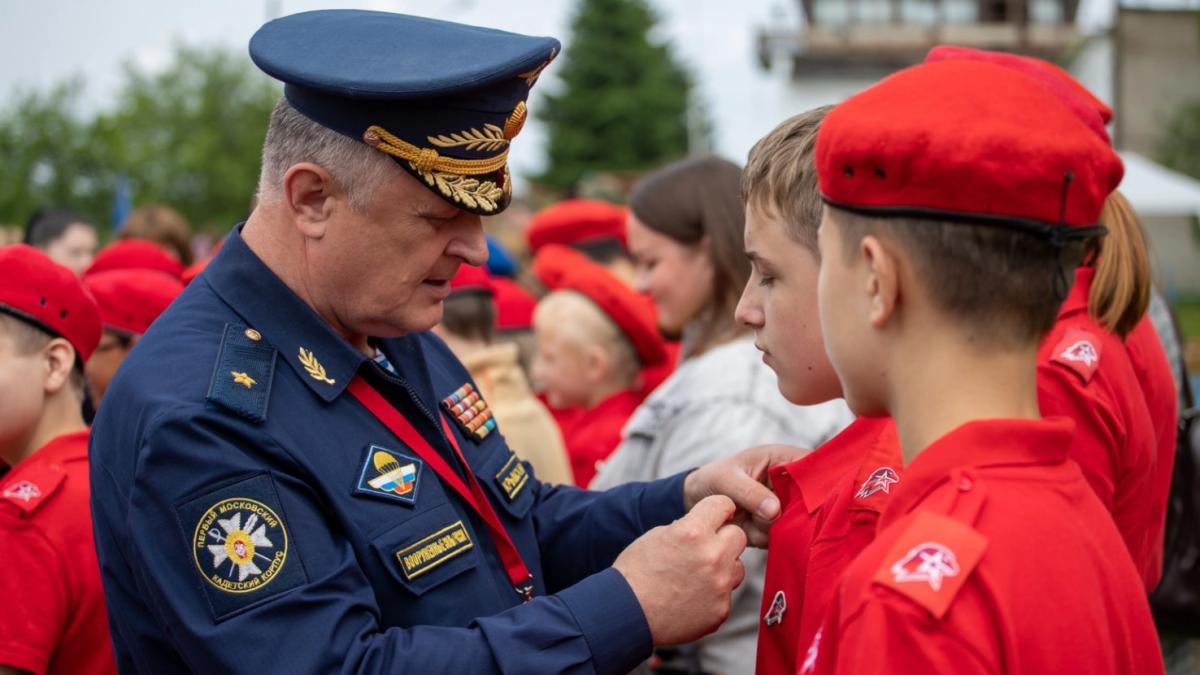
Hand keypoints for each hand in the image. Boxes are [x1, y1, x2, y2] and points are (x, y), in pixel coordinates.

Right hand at [614, 495, 747, 645]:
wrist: (627, 614)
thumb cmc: (636, 573)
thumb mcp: (657, 536)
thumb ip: (687, 528)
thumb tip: (705, 525)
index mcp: (693, 532)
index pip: (723, 504)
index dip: (719, 509)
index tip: (717, 515)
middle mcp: (712, 556)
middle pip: (738, 536)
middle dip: (724, 539)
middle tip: (706, 548)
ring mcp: (719, 585)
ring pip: (738, 567)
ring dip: (723, 568)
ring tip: (697, 576)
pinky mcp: (721, 609)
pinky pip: (727, 594)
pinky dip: (714, 594)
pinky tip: (692, 596)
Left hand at [683, 444, 808, 546]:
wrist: (696, 502)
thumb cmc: (713, 479)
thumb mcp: (726, 479)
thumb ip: (750, 492)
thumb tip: (775, 511)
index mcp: (785, 460)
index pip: (815, 468)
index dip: (817, 484)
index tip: (795, 498)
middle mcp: (792, 485)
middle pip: (812, 502)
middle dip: (789, 512)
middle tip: (760, 512)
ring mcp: (787, 508)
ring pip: (796, 524)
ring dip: (770, 526)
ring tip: (745, 516)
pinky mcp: (779, 528)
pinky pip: (782, 539)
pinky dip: (762, 537)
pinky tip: (746, 528)